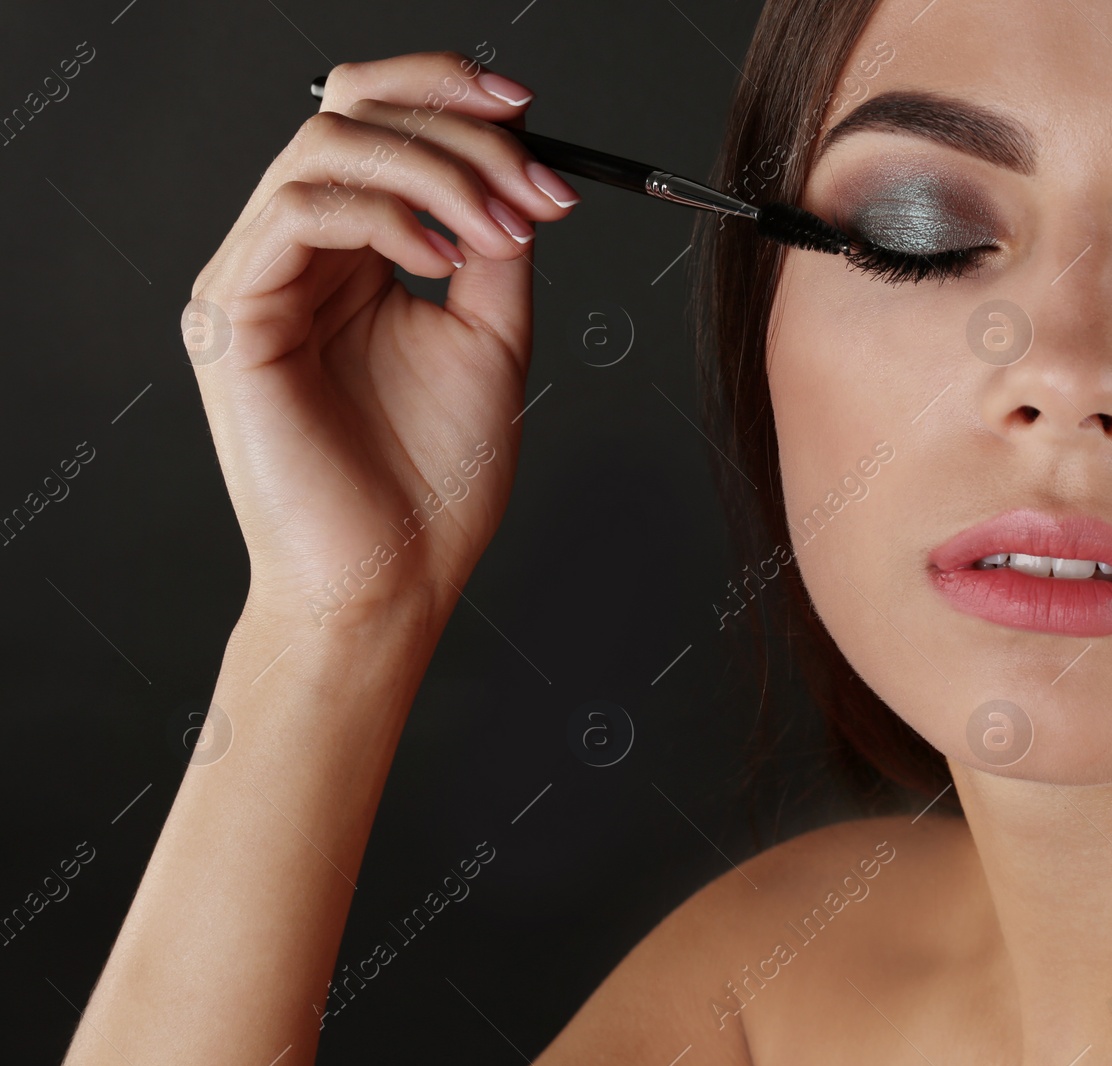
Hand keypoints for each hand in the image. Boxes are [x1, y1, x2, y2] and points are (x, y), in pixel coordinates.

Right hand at [185, 50, 579, 633]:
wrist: (393, 579)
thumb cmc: (434, 482)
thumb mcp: (490, 336)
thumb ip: (496, 243)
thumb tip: (523, 163)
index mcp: (350, 257)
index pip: (375, 124)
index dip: (446, 95)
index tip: (531, 116)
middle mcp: (294, 257)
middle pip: (345, 110)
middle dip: (451, 120)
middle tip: (530, 167)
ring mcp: (255, 279)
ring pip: (326, 147)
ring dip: (435, 171)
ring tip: (500, 233)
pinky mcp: (233, 314)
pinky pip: (300, 211)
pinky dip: (386, 215)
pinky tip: (441, 263)